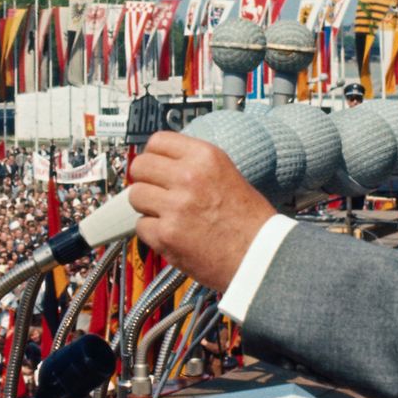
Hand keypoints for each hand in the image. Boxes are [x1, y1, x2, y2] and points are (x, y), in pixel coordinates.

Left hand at [128, 131, 276, 291]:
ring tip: (166, 214)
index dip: (153, 154)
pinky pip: (141, 226)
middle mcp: (188, 176)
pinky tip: (171, 234)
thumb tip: (164, 163)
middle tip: (155, 190)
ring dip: (146, 206)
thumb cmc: (250, 220)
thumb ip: (194, 165)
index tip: (155, 165)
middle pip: (140, 166)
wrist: (261, 256)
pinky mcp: (166, 235)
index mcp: (205, 157)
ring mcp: (175, 206)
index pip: (157, 141)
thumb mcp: (227, 174)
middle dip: (145, 179)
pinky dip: (152, 232)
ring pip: (136, 196)